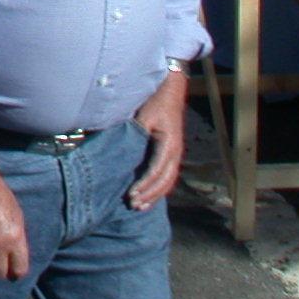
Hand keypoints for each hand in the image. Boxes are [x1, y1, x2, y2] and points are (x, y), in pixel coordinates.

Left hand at [126, 69, 188, 209]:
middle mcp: (175, 152)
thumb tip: (122, 151)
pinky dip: (158, 188)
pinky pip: (167, 175)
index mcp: (169, 144)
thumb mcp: (144, 116)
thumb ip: (136, 134)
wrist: (170, 91)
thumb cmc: (155, 102)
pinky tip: (149, 196)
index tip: (131, 194)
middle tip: (133, 205)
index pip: (156, 171)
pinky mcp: (172, 153)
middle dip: (149, 195)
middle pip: (164, 181)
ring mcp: (176, 154)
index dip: (144, 185)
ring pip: (168, 182)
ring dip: (155, 195)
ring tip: (140, 206)